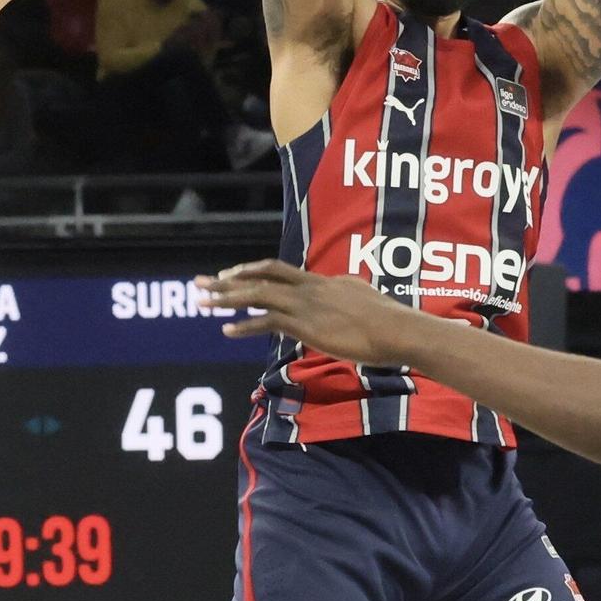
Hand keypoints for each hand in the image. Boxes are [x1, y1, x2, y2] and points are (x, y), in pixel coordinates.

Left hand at [196, 261, 408, 363]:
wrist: (399, 330)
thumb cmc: (390, 322)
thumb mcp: (365, 299)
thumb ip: (352, 292)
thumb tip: (352, 290)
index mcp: (324, 281)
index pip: (280, 270)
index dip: (252, 271)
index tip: (232, 274)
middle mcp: (311, 287)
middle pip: (261, 274)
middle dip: (228, 279)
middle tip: (202, 281)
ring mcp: (307, 304)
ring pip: (258, 294)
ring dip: (226, 298)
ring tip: (201, 301)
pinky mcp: (306, 325)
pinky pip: (267, 321)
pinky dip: (244, 325)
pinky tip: (226, 330)